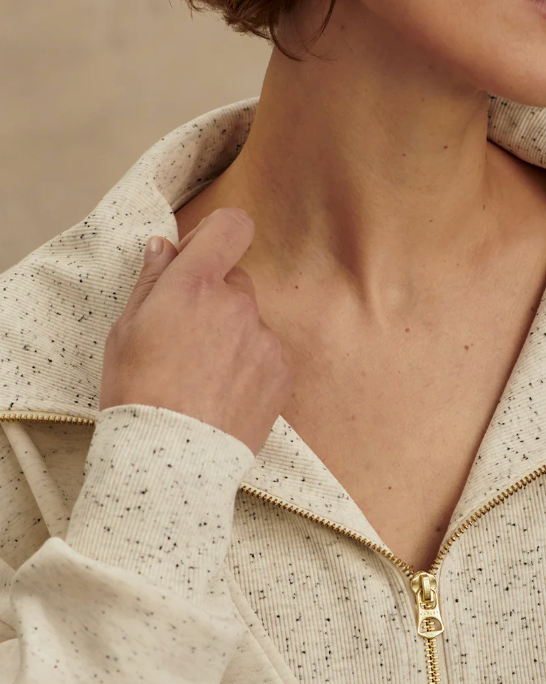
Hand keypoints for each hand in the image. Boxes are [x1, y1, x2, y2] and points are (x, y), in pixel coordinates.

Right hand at [99, 207, 294, 455]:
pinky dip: (250, 367)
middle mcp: (237, 304)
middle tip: (186, 340)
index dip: (218, 236)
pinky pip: (266, 354)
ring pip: (250, 322)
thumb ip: (152, 281)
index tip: (202, 255)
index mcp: (194, 285)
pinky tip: (224, 393)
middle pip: (235, 281)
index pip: (230, 227)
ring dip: (232, 337)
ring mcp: (264, 338)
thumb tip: (165, 246)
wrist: (171, 457)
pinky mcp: (282, 370)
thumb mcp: (126, 331)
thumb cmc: (138, 393)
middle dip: (214, 299)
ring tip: (203, 378)